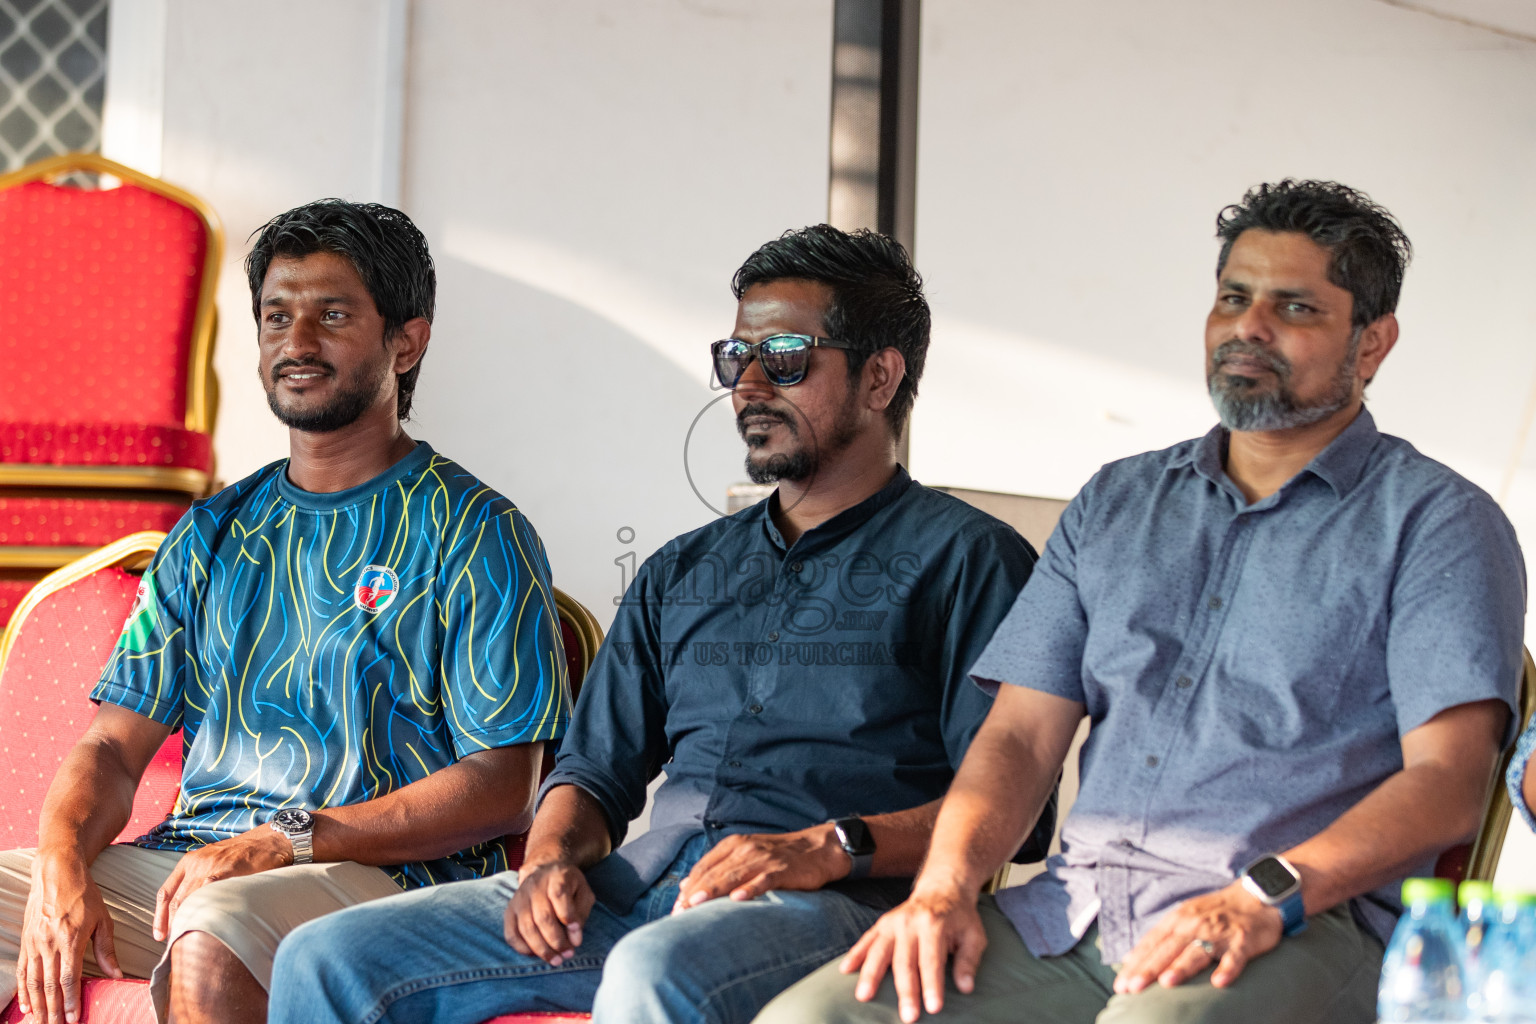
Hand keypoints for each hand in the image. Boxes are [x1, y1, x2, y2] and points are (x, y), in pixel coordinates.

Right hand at [17, 853, 123, 1023]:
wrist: (56, 874)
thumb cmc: (84, 895)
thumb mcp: (103, 919)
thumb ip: (107, 949)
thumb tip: (116, 975)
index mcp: (71, 939)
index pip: (68, 978)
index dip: (71, 1001)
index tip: (74, 1019)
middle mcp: (49, 943)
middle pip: (49, 985)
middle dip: (53, 1010)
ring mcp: (34, 943)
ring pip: (34, 982)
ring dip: (38, 1005)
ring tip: (42, 1023)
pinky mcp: (26, 941)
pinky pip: (22, 971)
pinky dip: (24, 991)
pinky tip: (26, 1006)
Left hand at [152, 825, 292, 940]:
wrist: (269, 839)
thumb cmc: (243, 854)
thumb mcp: (212, 862)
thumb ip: (198, 881)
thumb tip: (189, 911)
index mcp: (188, 861)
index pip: (165, 893)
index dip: (159, 917)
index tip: (160, 935)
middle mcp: (196, 863)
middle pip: (176, 901)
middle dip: (173, 925)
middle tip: (176, 943)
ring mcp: (212, 866)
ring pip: (191, 900)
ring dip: (189, 922)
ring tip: (191, 940)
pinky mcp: (229, 870)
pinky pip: (211, 894)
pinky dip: (207, 911)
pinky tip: (208, 924)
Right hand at [504, 861, 594, 965]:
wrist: (544, 871)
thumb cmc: (567, 886)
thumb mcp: (583, 892)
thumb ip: (581, 914)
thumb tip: (575, 940)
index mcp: (556, 877)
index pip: (559, 896)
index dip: (569, 918)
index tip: (578, 937)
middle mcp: (534, 886)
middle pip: (542, 917)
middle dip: (556, 941)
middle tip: (568, 954)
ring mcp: (519, 899)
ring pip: (526, 928)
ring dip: (541, 949)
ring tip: (556, 960)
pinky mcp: (509, 911)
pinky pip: (511, 934)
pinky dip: (522, 948)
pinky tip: (536, 954)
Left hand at [673, 826, 847, 910]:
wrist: (819, 848)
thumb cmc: (780, 856)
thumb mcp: (746, 856)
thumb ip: (718, 868)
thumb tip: (687, 887)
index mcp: (733, 845)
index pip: (704, 867)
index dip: (688, 888)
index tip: (676, 909)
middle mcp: (745, 848)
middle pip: (714, 872)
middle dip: (695, 894)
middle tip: (679, 914)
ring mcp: (763, 858)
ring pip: (733, 875)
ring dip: (713, 890)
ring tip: (696, 904)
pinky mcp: (782, 869)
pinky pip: (763, 880)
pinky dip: (750, 889)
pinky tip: (738, 899)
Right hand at [839, 883, 986, 1023]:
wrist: (942, 889)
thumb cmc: (959, 918)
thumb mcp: (973, 935)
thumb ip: (968, 961)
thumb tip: (965, 987)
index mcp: (934, 924)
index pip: (931, 960)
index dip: (932, 985)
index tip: (933, 1008)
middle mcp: (910, 922)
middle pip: (905, 961)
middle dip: (906, 990)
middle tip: (908, 1016)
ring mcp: (892, 923)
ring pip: (879, 951)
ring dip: (871, 975)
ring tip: (864, 997)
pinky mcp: (882, 924)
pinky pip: (866, 940)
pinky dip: (855, 955)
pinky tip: (845, 970)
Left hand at [1113, 882, 1282, 993]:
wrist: (1254, 897)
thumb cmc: (1213, 912)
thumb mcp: (1181, 918)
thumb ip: (1158, 938)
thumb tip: (1129, 959)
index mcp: (1177, 920)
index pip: (1151, 944)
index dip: (1135, 965)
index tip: (1121, 984)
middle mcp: (1194, 925)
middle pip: (1168, 949)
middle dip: (1149, 969)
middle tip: (1133, 988)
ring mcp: (1218, 932)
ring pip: (1197, 952)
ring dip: (1182, 967)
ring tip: (1166, 982)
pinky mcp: (1242, 940)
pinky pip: (1234, 957)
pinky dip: (1228, 969)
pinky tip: (1219, 982)